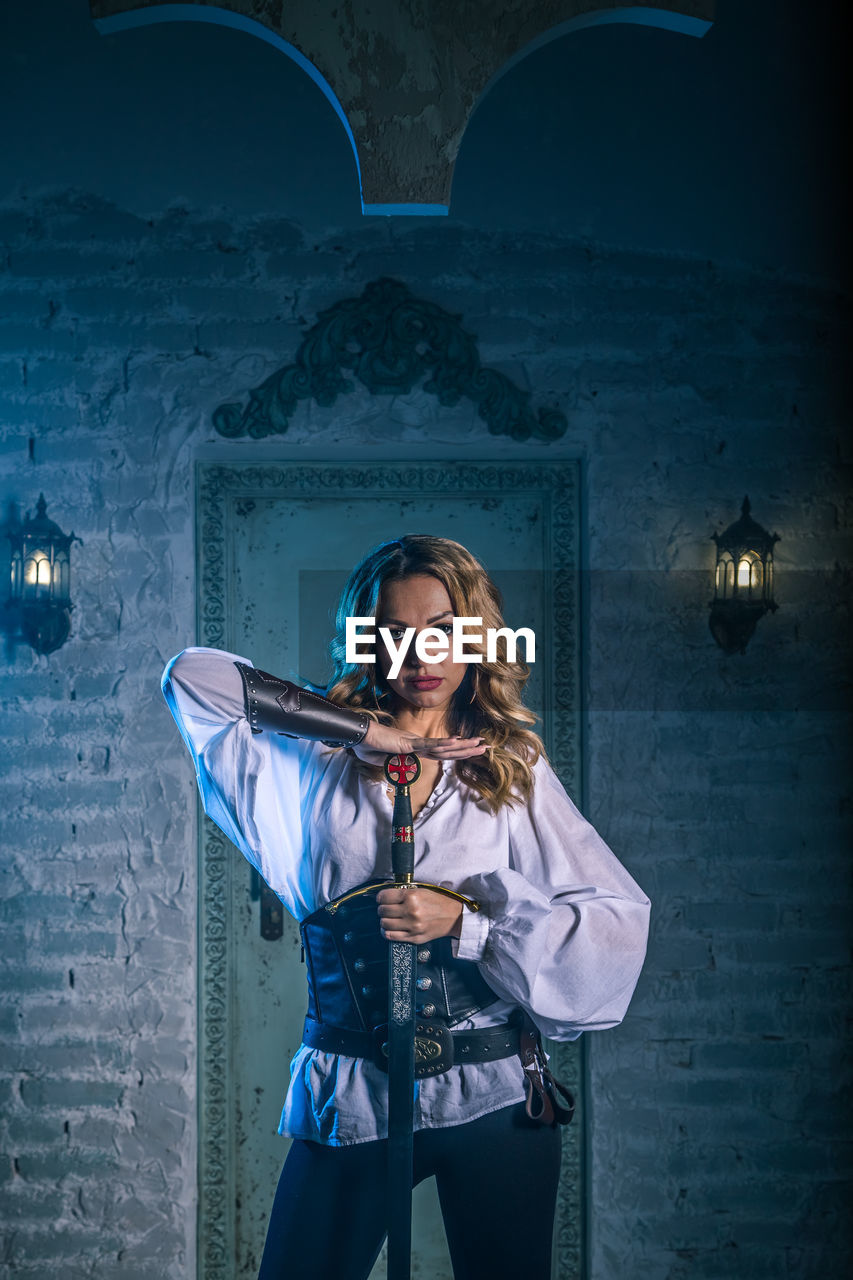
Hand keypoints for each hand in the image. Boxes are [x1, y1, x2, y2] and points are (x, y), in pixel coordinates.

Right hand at [353, 719, 484, 765]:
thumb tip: (400, 772)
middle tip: (486, 746)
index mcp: (414, 749)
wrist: (358, 738)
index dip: (457, 752)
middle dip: (468, 748)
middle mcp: (418, 744)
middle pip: (448, 749)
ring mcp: (414, 743)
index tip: (471, 750)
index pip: (441, 753)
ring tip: (480, 744)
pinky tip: (457, 742)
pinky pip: (429, 745)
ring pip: (443, 747)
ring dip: (463, 746)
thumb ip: (395, 766)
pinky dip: (443, 744)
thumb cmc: (368, 747)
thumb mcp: (384, 763)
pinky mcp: (408, 744)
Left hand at [376, 886, 463, 943]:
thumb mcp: (421, 890)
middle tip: (386, 907)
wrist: (454, 916)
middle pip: (383, 911)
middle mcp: (411, 911)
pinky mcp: (414, 937)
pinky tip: (391, 928)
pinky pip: (391, 936)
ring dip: (384, 920)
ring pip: (384, 924)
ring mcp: (412, 926)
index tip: (382, 898)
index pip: (384, 897)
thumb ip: (403, 891)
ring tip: (390, 918)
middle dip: (382, 908)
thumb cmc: (438, 902)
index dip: (381, 897)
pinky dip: (387, 932)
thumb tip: (385, 892)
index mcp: (412, 896)